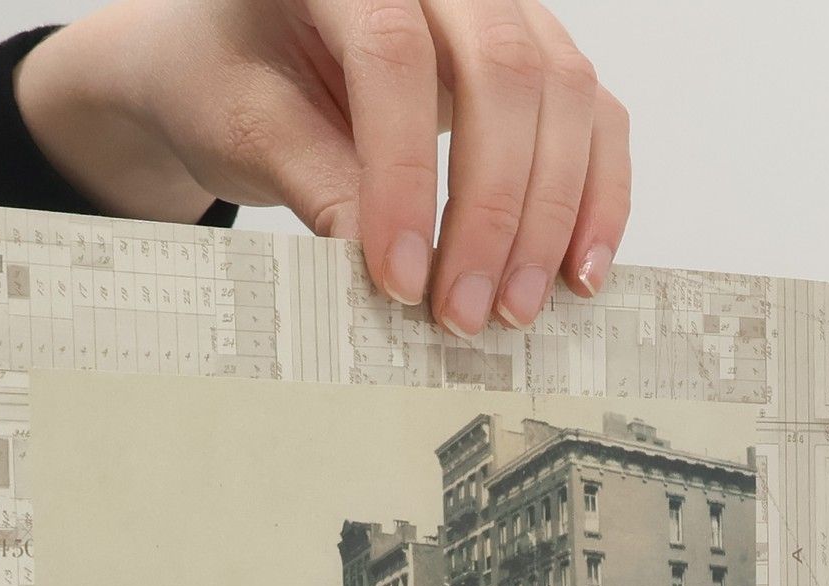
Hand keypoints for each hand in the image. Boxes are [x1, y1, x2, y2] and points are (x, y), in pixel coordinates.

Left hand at [13, 0, 629, 333]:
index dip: (404, 176)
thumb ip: (317, 183)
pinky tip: (578, 271)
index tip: (398, 278)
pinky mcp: (537, 55)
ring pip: (562, 92)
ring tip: (513, 309)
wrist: (242, 51)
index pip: (394, 58)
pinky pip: (593, 115)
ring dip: (550, 214)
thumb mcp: (247, 126)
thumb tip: (392, 270)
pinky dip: (597, 196)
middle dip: (491, 209)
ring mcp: (502, 7)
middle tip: (462, 313)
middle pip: (502, 70)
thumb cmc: (230, 74)